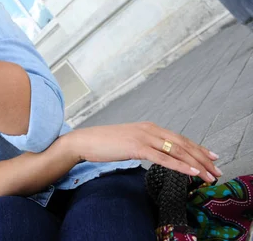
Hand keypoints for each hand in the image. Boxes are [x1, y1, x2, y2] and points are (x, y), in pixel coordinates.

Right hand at [65, 122, 221, 182]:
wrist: (85, 141)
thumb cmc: (104, 143)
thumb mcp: (129, 141)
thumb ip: (144, 144)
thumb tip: (157, 154)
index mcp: (149, 127)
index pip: (179, 138)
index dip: (197, 148)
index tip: (211, 157)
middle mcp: (150, 129)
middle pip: (183, 143)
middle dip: (202, 157)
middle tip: (217, 169)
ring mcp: (144, 137)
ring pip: (177, 151)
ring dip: (197, 164)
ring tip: (209, 175)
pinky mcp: (137, 148)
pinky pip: (163, 158)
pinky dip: (180, 166)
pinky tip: (192, 172)